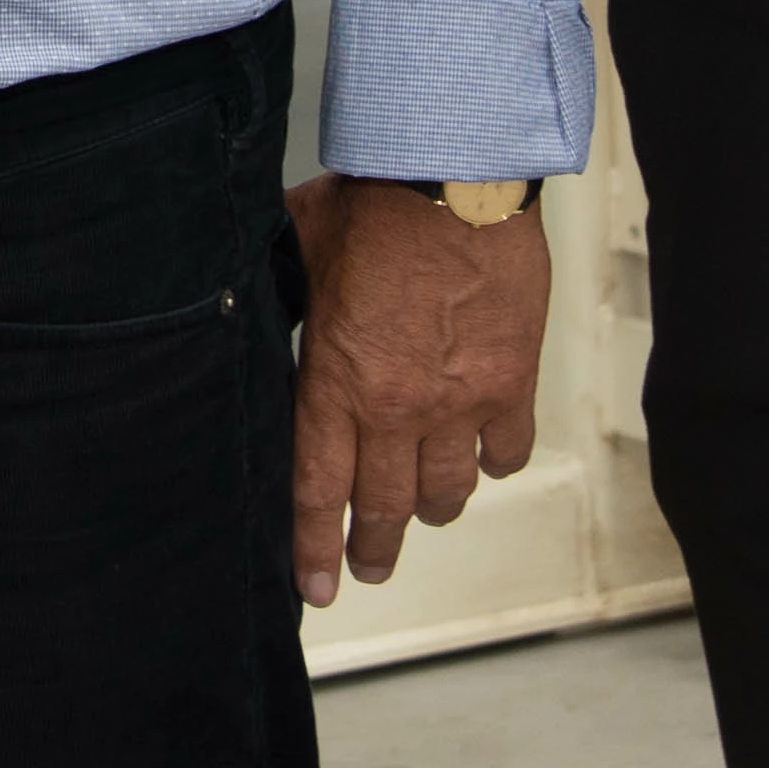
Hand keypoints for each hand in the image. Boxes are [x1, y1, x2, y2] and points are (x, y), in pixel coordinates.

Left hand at [287, 174, 550, 605]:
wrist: (453, 179)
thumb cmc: (374, 206)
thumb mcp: (300, 254)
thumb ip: (285, 299)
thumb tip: (258, 303)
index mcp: (336, 383)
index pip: (319, 491)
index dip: (313, 548)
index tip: (314, 587)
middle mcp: (398, 408)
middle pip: (385, 507)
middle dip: (373, 548)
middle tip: (368, 568)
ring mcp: (459, 402)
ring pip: (447, 491)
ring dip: (432, 510)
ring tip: (424, 515)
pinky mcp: (511, 383)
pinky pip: (505, 451)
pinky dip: (493, 461)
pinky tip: (483, 457)